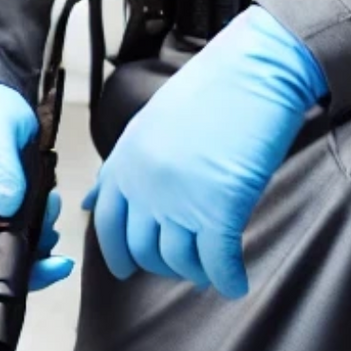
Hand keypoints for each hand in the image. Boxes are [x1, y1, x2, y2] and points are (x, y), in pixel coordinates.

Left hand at [82, 6, 325, 297]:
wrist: (258, 68)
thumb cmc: (214, 85)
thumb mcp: (153, 120)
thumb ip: (125, 163)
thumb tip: (92, 199)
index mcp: (127, 161)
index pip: (107, 224)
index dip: (118, 253)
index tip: (128, 267)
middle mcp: (147, 186)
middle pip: (145, 249)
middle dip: (163, 265)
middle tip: (182, 265)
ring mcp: (182, 200)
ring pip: (180, 260)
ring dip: (196, 272)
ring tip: (212, 269)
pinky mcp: (222, 209)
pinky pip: (219, 261)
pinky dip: (229, 278)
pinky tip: (237, 282)